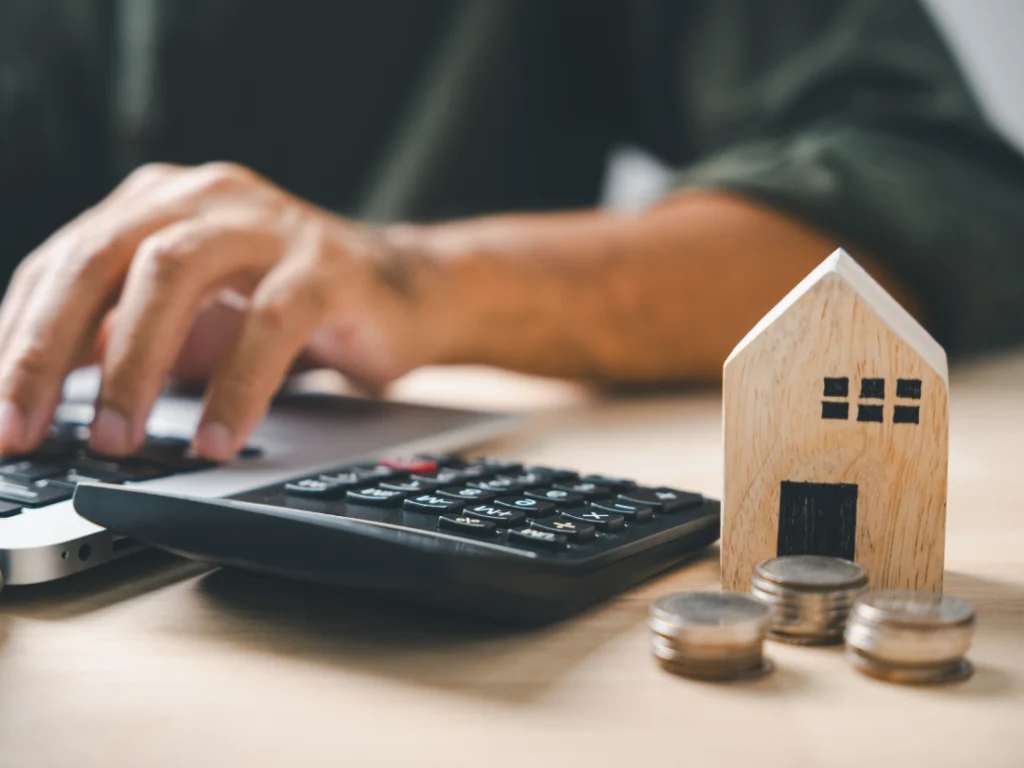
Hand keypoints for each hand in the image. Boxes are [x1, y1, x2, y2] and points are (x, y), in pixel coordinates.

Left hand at [0, 162, 447, 458]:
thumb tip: (32, 399)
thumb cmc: (282, 306)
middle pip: (102, 257)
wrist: (399, 292)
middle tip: (22, 431)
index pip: (62, 264)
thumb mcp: (187, 324)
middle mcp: (204, 199)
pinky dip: (238, 386)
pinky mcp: (327, 265)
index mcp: (156, 206)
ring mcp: (268, 225)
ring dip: (134, 362)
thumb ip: (116, 342)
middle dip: (47, 350)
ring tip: (114, 440)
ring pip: (176, 273)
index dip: (16, 340)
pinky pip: (272, 322)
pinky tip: (217, 440)